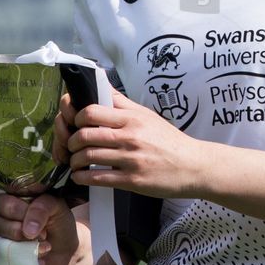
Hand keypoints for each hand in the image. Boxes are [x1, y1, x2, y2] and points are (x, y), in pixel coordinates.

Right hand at [0, 189, 77, 264]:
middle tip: (43, 235)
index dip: (23, 214)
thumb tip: (27, 229)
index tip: (42, 222)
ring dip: (27, 249)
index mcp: (6, 200)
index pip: (4, 204)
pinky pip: (1, 263)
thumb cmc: (57, 224)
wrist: (65, 250)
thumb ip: (42, 208)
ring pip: (1, 245)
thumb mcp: (56, 207)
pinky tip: (37, 260)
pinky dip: (23, 264)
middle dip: (26, 233)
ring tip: (43, 247)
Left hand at [66, 90, 204, 198]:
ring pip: (89, 156)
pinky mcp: (132, 180)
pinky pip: (98, 178)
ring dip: (75, 160)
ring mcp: (131, 159)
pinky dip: (83, 177)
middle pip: (86, 134)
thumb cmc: (169, 141)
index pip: (92, 111)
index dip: (77, 118)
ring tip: (75, 162)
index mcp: (132, 118)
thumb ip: (122, 103)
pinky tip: (81, 176)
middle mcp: (130, 136)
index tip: (76, 124)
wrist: (194, 165)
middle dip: (71, 141)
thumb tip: (100, 85)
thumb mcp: (147, 115)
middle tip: (71, 145)